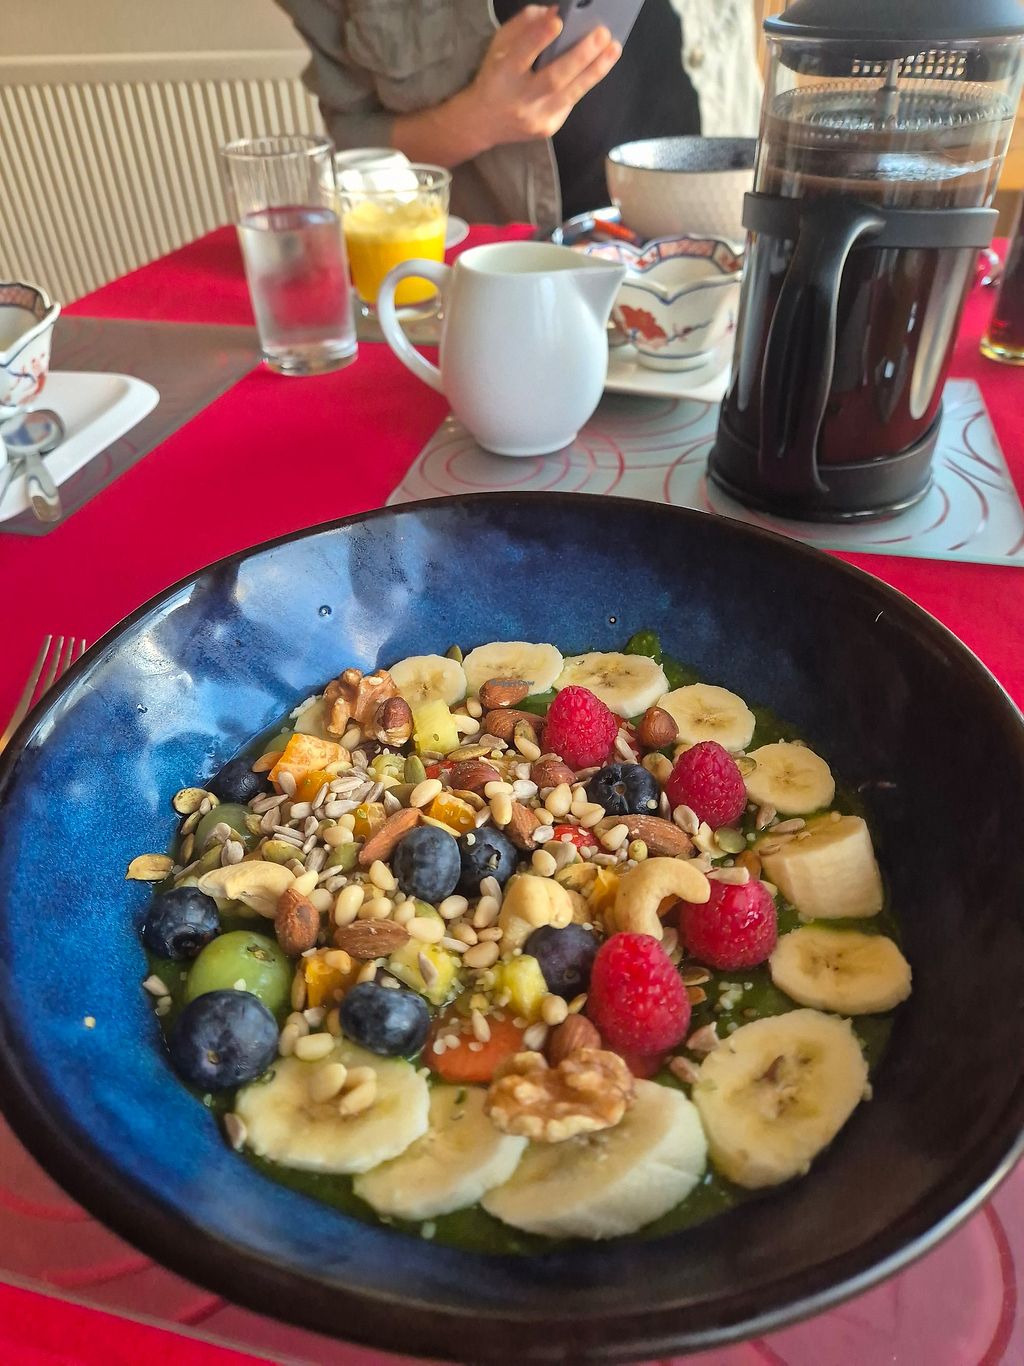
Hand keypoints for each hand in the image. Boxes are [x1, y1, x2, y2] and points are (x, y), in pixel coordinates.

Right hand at [465, 4, 621, 146]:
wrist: (483, 123)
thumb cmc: (495, 77)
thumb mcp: (499, 46)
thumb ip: (524, 27)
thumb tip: (555, 13)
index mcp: (502, 74)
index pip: (521, 55)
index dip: (540, 38)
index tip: (558, 21)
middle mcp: (519, 100)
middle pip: (554, 78)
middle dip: (581, 55)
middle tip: (602, 34)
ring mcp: (535, 118)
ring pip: (570, 94)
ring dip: (596, 70)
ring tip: (614, 49)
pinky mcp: (548, 128)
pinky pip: (570, 102)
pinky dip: (585, 82)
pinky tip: (599, 65)